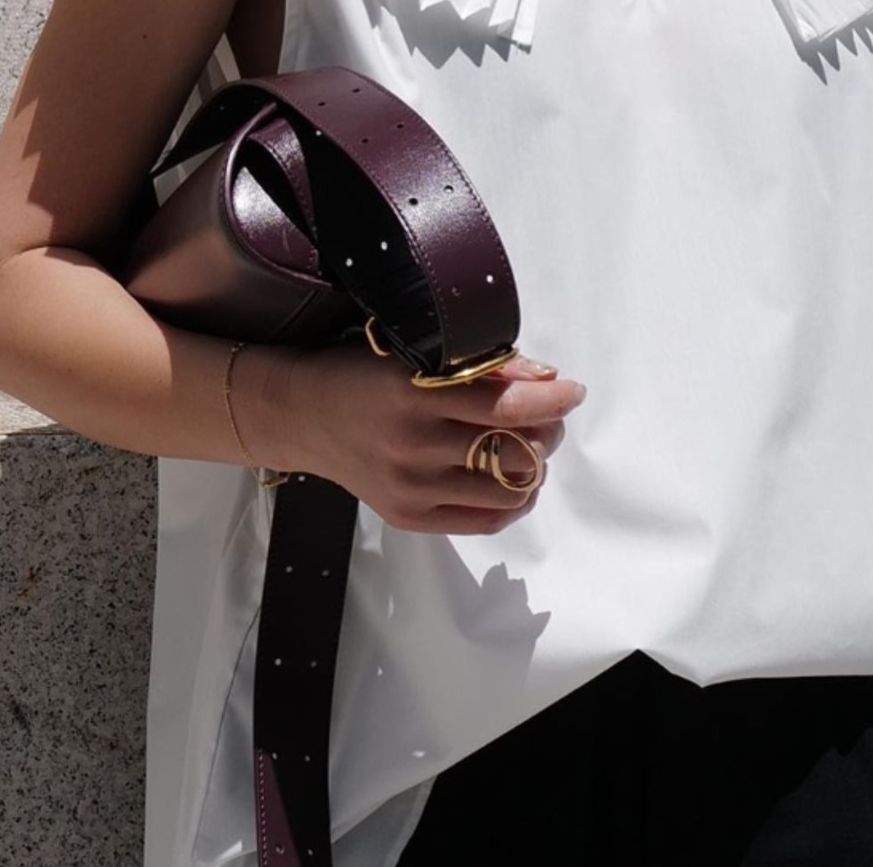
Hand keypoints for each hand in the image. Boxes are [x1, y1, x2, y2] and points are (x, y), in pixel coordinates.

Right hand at [239, 343, 586, 534]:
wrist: (301, 415)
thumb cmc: (361, 372)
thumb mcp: (413, 352)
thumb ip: (479, 365)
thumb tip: (544, 378)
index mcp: (416, 394)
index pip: (507, 405)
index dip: (552, 399)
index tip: (572, 391)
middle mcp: (415, 446)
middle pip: (516, 450)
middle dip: (547, 429)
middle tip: (547, 415)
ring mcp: (413, 487)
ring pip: (510, 489)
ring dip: (534, 466)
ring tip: (526, 445)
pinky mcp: (410, 516)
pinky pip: (486, 520)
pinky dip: (513, 501)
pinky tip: (511, 478)